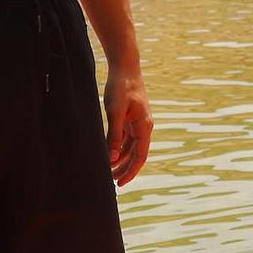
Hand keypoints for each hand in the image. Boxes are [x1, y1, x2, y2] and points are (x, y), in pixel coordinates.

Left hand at [104, 63, 152, 185]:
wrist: (125, 68)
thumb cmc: (121, 87)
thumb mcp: (115, 111)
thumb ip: (113, 135)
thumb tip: (110, 157)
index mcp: (144, 126)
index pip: (140, 155)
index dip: (131, 171)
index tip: (121, 183)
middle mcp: (144, 127)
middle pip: (136, 154)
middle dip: (125, 169)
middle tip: (112, 183)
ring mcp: (137, 122)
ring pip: (130, 148)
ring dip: (121, 160)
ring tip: (108, 172)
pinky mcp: (130, 118)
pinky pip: (126, 139)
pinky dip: (118, 148)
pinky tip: (109, 154)